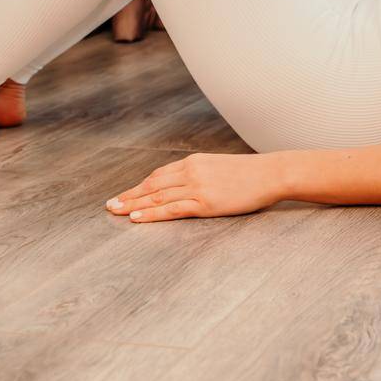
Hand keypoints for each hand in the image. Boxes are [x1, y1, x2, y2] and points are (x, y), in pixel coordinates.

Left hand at [106, 152, 283, 221]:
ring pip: (156, 197)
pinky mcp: (205, 202)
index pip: (158, 175)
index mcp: (194, 162)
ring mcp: (197, 186)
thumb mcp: (220, 168)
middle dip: (129, 195)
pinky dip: (152, 214)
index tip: (124, 194)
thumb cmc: (250, 174)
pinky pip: (171, 209)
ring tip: (117, 212)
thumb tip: (188, 185)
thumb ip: (202, 174)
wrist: (271, 173)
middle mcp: (191, 171)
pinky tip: (137, 218)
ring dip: (134, 205)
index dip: (139, 186)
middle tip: (110, 205)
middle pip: (152, 185)